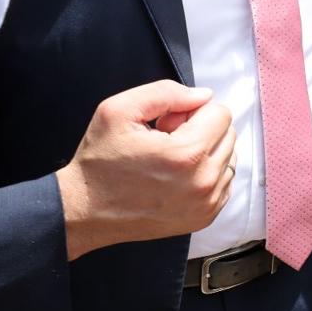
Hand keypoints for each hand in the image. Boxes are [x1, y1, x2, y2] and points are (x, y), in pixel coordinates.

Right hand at [55, 80, 235, 259]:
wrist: (83, 211)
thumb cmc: (99, 160)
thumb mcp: (119, 111)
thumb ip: (166, 93)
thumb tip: (205, 95)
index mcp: (186, 154)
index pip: (221, 114)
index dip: (191, 112)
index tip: (166, 124)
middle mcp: (204, 182)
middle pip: (228, 134)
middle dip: (200, 130)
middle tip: (165, 141)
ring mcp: (207, 204)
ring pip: (229, 158)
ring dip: (205, 152)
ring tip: (169, 161)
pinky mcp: (204, 217)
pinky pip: (224, 182)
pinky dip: (207, 174)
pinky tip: (176, 177)